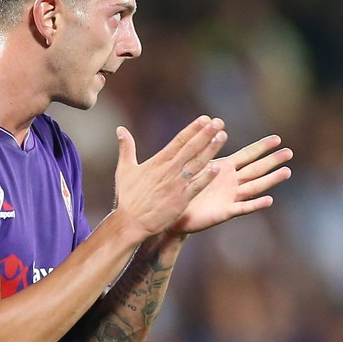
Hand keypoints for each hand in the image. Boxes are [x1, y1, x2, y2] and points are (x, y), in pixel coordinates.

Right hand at [113, 116, 227, 239]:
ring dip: (210, 149)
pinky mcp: (181, 200)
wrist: (130, 222)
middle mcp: (168, 170)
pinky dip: (207, 177)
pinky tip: (218, 168)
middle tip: (219, 122)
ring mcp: (176, 185)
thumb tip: (120, 129)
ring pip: (196, 163)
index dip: (193, 129)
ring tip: (222, 136)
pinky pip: (196, 186)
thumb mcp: (124, 169)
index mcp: (157, 162)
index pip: (179, 141)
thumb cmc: (127, 197)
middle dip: (205, 134)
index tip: (205, 119)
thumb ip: (126, 148)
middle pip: (190, 148)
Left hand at [166, 134, 292, 234]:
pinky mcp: (225, 212)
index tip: (277, 139)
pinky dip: (256, 204)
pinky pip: (243, 208)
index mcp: (225, 168)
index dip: (262, 147)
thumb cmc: (184, 188)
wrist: (175, 214)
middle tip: (289, 153)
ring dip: (271, 179)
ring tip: (287, 172)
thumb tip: (209, 122)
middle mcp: (232, 182)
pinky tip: (269, 200)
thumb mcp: (194, 165)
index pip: (247, 155)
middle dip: (272, 160)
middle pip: (256, 169)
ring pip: (255, 186)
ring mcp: (230, 197)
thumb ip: (204, 148)